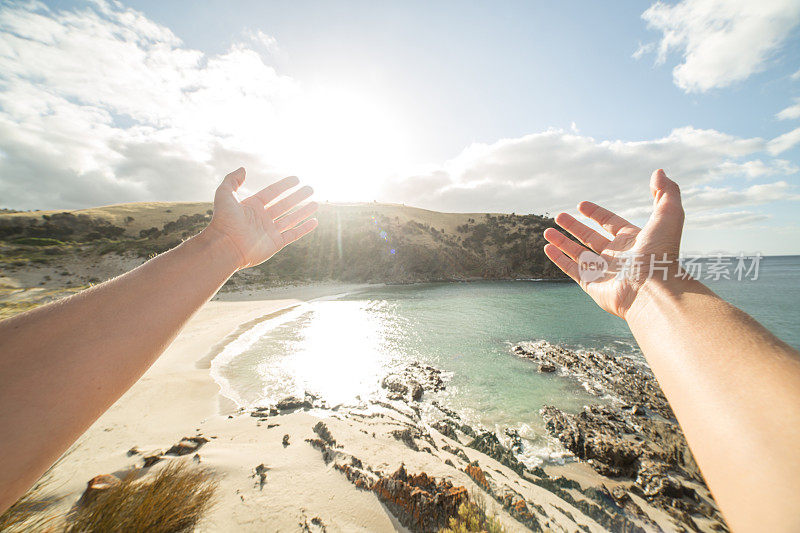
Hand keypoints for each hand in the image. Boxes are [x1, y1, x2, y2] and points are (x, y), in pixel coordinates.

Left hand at [202, 167, 317, 269]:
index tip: (297, 179)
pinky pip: (293, 234)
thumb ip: (232, 180)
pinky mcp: (276, 243)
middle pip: (285, 204)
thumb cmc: (224, 221)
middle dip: (298, 197)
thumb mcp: (224, 194)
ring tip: (316, 203)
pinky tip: (314, 221)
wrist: (226, 246)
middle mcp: (262, 218)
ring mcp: (270, 231)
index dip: (284, 185)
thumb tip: (243, 169)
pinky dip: (304, 228)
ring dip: (304, 211)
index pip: (272, 193)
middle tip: (310, 189)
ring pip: (291, 218)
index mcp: (252, 207)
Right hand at [543, 169, 684, 319]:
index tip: (581, 205)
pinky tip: (548, 248)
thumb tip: (659, 172)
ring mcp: (603, 270)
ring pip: (577, 253)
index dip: (596, 213)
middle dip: (574, 226)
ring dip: (562, 241)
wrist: (653, 290)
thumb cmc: (661, 254)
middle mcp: (616, 255)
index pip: (610, 223)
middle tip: (559, 216)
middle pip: (590, 237)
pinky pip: (571, 269)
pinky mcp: (591, 284)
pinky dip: (558, 258)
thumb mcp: (669, 215)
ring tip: (547, 231)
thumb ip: (665, 192)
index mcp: (632, 240)